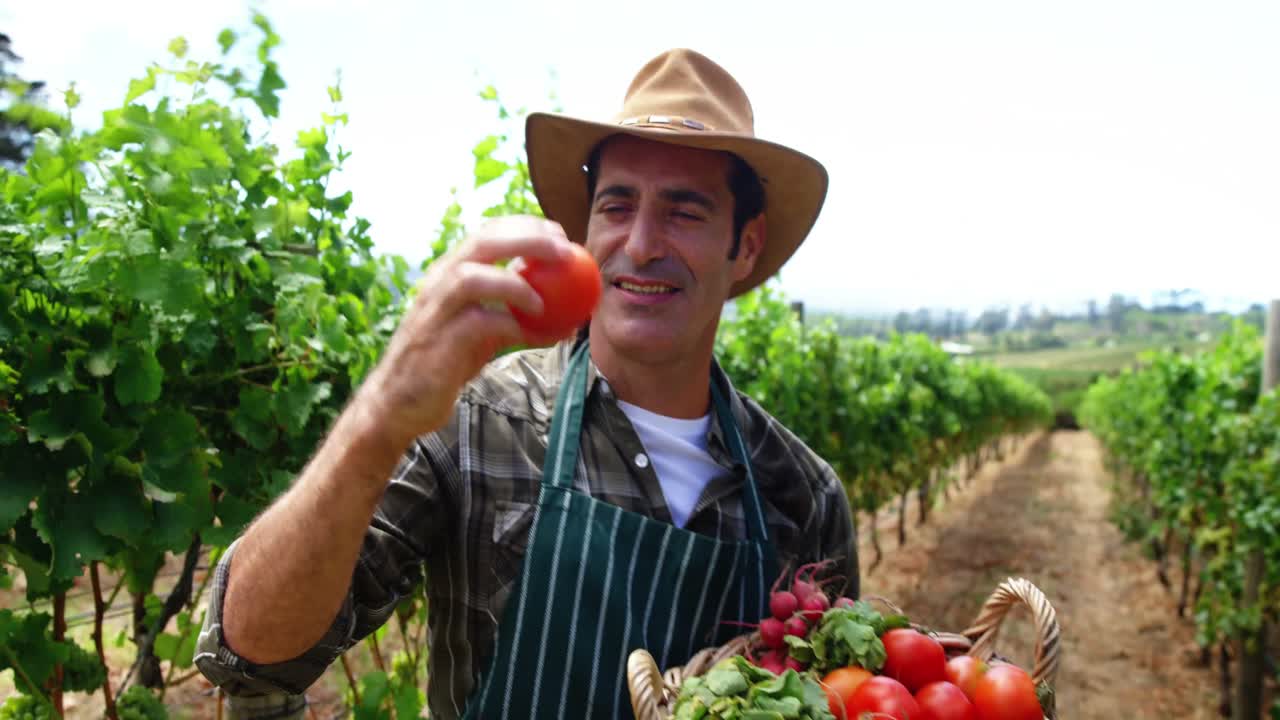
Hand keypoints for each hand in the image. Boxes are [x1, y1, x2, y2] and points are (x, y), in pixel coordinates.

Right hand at [355, 216, 574, 443]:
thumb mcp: (480, 332)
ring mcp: (434, 311)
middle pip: (482, 243)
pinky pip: (477, 324)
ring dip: (514, 284)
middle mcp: (438, 284)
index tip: (558, 233)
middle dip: (527, 239)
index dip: (524, 226)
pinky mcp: (437, 342)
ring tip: (543, 303)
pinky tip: (533, 336)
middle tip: (565, 252)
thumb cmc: (444, 364)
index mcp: (447, 274)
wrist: (398, 404)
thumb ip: (508, 314)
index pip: (486, 233)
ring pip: (471, 277)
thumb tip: (561, 310)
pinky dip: (510, 326)